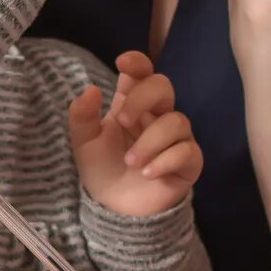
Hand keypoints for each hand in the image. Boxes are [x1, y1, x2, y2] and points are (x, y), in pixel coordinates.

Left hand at [69, 51, 199, 217]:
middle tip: (122, 120)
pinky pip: (187, 151)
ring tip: (131, 163)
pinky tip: (147, 173)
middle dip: (143, 98)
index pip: (142, 74)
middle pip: (163, 86)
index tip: (123, 63)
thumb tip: (90, 89)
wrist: (117, 208)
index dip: (138, 62)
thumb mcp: (84, 143)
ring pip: (177, 121)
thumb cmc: (103, 169)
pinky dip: (165, 161)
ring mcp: (176, 137)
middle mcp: (157, 115)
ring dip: (150, 141)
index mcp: (131, 104)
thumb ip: (82, 116)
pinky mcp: (189, 161)